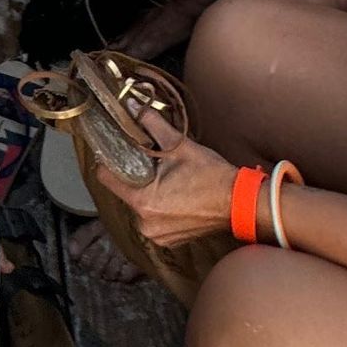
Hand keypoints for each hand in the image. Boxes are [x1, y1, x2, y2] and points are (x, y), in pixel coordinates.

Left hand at [94, 115, 237, 249]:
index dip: (108, 161)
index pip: (107, 179)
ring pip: (141, 206)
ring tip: (168, 180)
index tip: (114, 151)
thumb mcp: (179, 146)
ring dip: (149, 193)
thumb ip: (152, 125)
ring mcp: (158, 236)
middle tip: (153, 164)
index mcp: (143, 202)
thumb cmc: (210, 176)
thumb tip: (133, 105)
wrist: (240, 201)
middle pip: (126, 192)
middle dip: (136, 177)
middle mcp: (145, 224)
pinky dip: (161, 208)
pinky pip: (155, 220)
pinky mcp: (170, 241)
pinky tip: (176, 196)